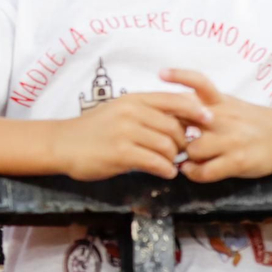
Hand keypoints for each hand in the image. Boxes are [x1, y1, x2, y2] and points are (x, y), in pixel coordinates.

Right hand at [54, 91, 209, 180]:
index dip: (196, 110)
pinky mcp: (120, 153)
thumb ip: (146, 112)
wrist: (63, 144)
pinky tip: (164, 172)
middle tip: (181, 153)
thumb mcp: (120, 111)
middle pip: (175, 127)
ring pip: (168, 146)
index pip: (174, 99)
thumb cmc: (93, 129)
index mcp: (133, 99)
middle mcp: (131, 112)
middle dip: (183, 143)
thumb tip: (181, 120)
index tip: (208, 120)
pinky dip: (166, 169)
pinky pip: (156, 162)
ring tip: (169, 164)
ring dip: (174, 159)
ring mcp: (125, 132)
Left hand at [161, 69, 271, 182]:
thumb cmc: (247, 120)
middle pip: (186, 121)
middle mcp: (224, 117)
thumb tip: (164, 107)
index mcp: (219, 101)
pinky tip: (191, 170)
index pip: (199, 82)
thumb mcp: (226, 104)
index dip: (179, 76)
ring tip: (183, 158)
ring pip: (192, 149)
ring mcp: (231, 139)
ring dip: (183, 156)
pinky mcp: (238, 160)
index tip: (161, 74)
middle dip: (170, 134)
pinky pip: (205, 170)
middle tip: (165, 140)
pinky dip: (193, 173)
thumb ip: (198, 104)